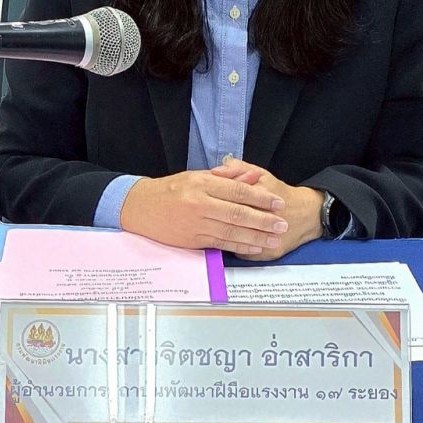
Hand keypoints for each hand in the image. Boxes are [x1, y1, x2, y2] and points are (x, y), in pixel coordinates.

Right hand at [120, 170, 289, 255]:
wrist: (140, 208)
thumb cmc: (170, 190)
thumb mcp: (197, 175)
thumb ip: (227, 177)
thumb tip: (254, 177)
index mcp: (202, 184)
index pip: (237, 191)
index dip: (260, 197)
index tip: (277, 202)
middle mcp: (199, 204)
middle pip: (237, 213)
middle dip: (263, 220)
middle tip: (282, 224)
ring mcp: (196, 224)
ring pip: (231, 232)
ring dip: (256, 237)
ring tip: (274, 238)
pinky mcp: (192, 241)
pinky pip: (221, 244)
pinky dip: (240, 246)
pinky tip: (254, 247)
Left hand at [210, 158, 323, 259]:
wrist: (306, 215)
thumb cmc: (278, 193)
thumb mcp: (260, 174)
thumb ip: (237, 169)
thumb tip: (216, 171)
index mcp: (261, 194)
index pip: (231, 197)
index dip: (214, 199)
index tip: (204, 200)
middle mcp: (267, 218)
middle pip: (233, 221)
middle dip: (216, 220)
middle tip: (204, 217)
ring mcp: (269, 239)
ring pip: (238, 241)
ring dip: (222, 236)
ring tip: (212, 230)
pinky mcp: (270, 253)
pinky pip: (244, 254)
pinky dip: (234, 248)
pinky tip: (227, 241)